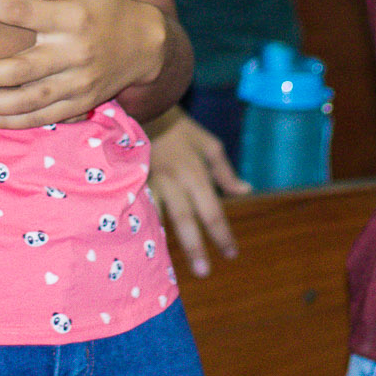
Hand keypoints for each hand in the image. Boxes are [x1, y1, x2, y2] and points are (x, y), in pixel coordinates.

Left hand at [0, 0, 168, 127]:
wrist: (145, 43)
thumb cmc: (105, 1)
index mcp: (73, 17)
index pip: (21, 11)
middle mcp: (75, 53)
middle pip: (18, 68)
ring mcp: (78, 83)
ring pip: (26, 100)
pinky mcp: (80, 103)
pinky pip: (41, 118)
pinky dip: (11, 120)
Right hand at [145, 107, 247, 276]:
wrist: (140, 104)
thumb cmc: (176, 125)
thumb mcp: (206, 143)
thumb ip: (224, 170)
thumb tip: (245, 191)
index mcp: (194, 171)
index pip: (212, 210)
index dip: (222, 233)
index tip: (231, 254)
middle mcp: (173, 178)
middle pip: (186, 218)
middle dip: (195, 246)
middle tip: (204, 272)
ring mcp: (149, 179)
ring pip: (159, 215)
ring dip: (164, 241)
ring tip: (165, 267)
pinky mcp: (129, 179)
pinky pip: (137, 206)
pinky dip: (140, 224)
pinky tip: (138, 244)